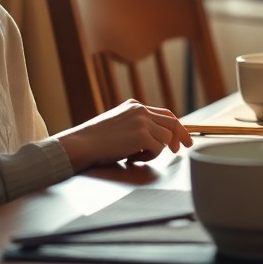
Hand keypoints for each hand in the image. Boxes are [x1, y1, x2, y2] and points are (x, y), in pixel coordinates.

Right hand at [54, 99, 193, 171]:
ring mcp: (142, 122)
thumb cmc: (94, 140)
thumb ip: (135, 124)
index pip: (164, 114)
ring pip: (166, 138)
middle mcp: (141, 110)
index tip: (181, 138)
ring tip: (136, 155)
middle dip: (181, 136)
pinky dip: (148, 157)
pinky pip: (158, 150)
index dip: (175, 127)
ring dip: (156, 151)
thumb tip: (156, 135)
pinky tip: (131, 158)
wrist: (79, 144)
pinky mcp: (142, 135)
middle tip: (183, 148)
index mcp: (134, 105)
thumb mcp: (117, 123)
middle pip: (172, 122)